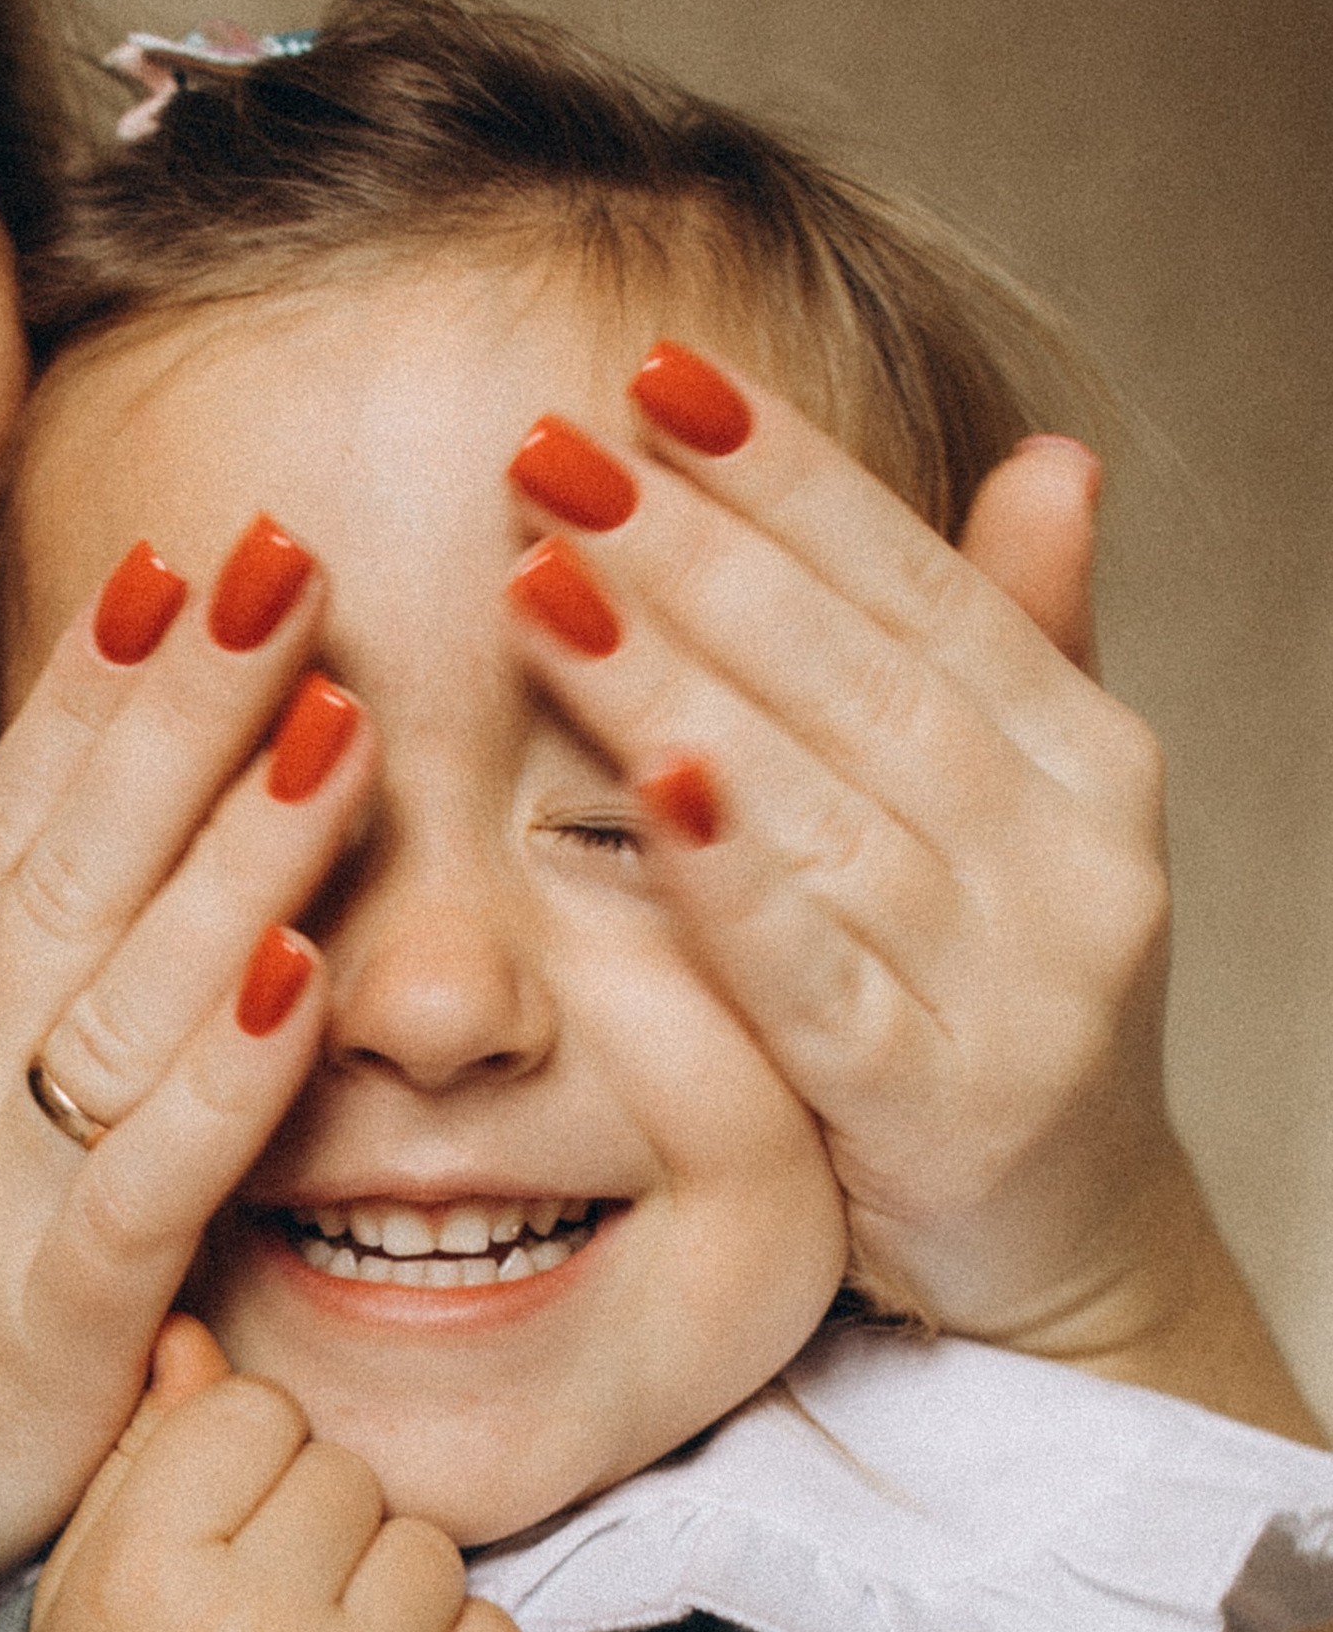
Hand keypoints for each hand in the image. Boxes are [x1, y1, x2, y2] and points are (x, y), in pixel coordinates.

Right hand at [0, 528, 377, 1631]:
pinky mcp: (34, 1337)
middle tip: (278, 556)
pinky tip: (299, 973)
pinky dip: (221, 1078)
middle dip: (175, 709)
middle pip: (62, 871)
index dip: (88, 703)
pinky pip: (142, 1182)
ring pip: (114, 997)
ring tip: (330, 711)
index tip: (172, 568)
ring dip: (230, 847)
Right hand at [24, 1347, 532, 1631]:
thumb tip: (194, 1332)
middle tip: (275, 1606)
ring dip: (392, 1588)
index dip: (246, 1460)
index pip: (254, 1410)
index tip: (223, 1530)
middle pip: (347, 1472)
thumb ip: (142, 1455)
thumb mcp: (85, 1587)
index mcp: (139, 1582)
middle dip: (319, 1523)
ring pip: (429, 1548)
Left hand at [506, 355, 1177, 1354]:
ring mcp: (1018, 982)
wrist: (1066, 1258)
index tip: (656, 373)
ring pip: (828, 797)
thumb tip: (1050, 454)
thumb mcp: (1022, 833)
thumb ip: (1017, 653)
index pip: (919, 583)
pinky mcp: (943, 1104)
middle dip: (698, 548)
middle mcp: (1073, 856)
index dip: (790, 474)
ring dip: (679, 682)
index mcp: (1084, 762)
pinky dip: (734, 875)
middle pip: (858, 670)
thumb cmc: (996, 1025)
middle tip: (553, 447)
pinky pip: (817, 969)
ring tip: (547, 576)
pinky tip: (643, 787)